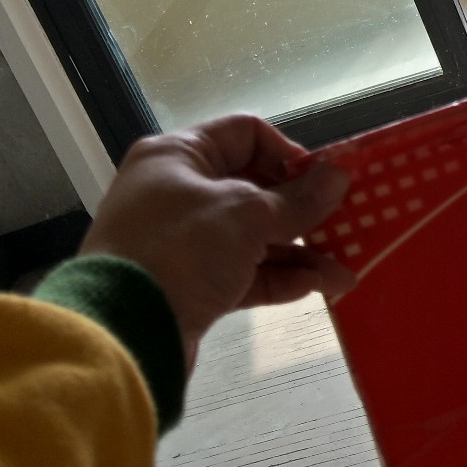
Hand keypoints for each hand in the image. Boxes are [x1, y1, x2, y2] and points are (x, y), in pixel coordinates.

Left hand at [80, 114, 355, 366]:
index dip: (290, 154)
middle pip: (254, 189)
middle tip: (343, 225)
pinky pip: (243, 273)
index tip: (324, 181)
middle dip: (302, 211)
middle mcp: (177, 193)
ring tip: (342, 271)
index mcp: (179, 156)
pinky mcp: (189, 285)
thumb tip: (339, 176)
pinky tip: (315, 287)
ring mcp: (182, 242)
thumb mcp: (248, 215)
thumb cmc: (181, 250)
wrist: (124, 332)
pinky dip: (278, 278)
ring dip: (299, 252)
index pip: (245, 134)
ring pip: (252, 237)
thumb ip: (299, 198)